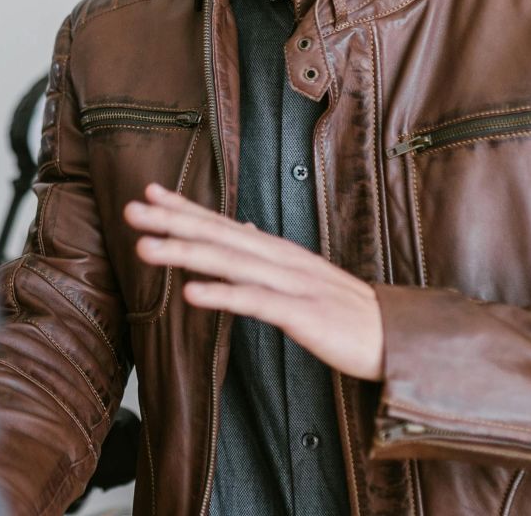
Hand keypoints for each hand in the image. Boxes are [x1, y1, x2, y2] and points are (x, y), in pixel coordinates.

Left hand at [124, 182, 385, 380]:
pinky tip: (191, 294)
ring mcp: (292, 285)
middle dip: (172, 221)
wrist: (399, 338)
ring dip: (185, 252)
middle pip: (218, 236)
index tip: (149, 192)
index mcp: (277, 252)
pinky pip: (256, 303)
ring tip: (146, 247)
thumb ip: (268, 254)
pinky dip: (222, 295)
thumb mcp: (303, 277)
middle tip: (131, 210)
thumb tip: (240, 229)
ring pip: (229, 263)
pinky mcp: (303, 315)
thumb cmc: (346, 313)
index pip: (223, 223)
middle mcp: (280, 260)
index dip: (185, 207)